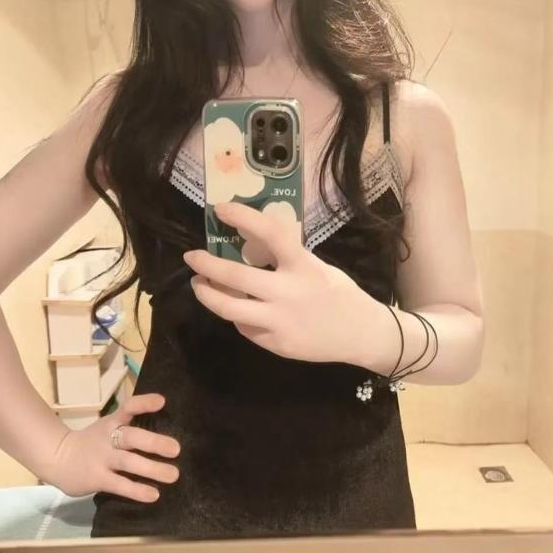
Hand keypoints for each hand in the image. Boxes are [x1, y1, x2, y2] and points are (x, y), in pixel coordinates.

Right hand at [44, 393, 180, 502]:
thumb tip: (162, 429)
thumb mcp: (108, 427)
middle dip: (154, 442)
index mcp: (112, 422)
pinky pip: (119, 484)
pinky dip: (136, 490)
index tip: (162, 401)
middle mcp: (108, 438)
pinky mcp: (97, 479)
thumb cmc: (92, 442)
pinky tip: (153, 495)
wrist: (57, 458)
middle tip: (176, 449)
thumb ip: (129, 426)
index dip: (144, 403)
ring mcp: (102, 459)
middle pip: (131, 437)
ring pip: (128, 462)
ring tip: (173, 475)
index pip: (128, 407)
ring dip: (151, 469)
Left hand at [183, 201, 382, 364]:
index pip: (269, 234)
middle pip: (235, 277)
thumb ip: (286, 258)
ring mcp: (280, 322)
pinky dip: (235, 314)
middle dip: (206, 264)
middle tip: (192, 256)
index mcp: (303, 267)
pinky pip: (244, 327)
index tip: (220, 209)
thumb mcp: (316, 267)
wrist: (360, 334)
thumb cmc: (339, 292)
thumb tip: (248, 244)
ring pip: (228, 308)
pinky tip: (236, 307)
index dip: (242, 217)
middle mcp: (288, 293)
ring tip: (199, 283)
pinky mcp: (275, 344)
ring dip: (207, 293)